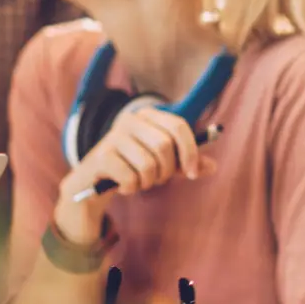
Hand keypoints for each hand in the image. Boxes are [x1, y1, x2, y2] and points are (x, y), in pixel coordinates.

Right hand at [52, 106, 216, 243]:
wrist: (92, 182)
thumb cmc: (132, 168)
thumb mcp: (163, 165)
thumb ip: (187, 164)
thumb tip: (212, 167)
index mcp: (147, 115)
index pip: (178, 126)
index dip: (190, 152)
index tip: (191, 173)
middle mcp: (130, 120)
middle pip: (164, 146)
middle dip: (166, 171)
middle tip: (156, 179)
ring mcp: (113, 136)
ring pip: (148, 165)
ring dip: (147, 182)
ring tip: (138, 181)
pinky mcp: (101, 156)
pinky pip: (131, 178)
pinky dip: (131, 188)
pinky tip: (122, 185)